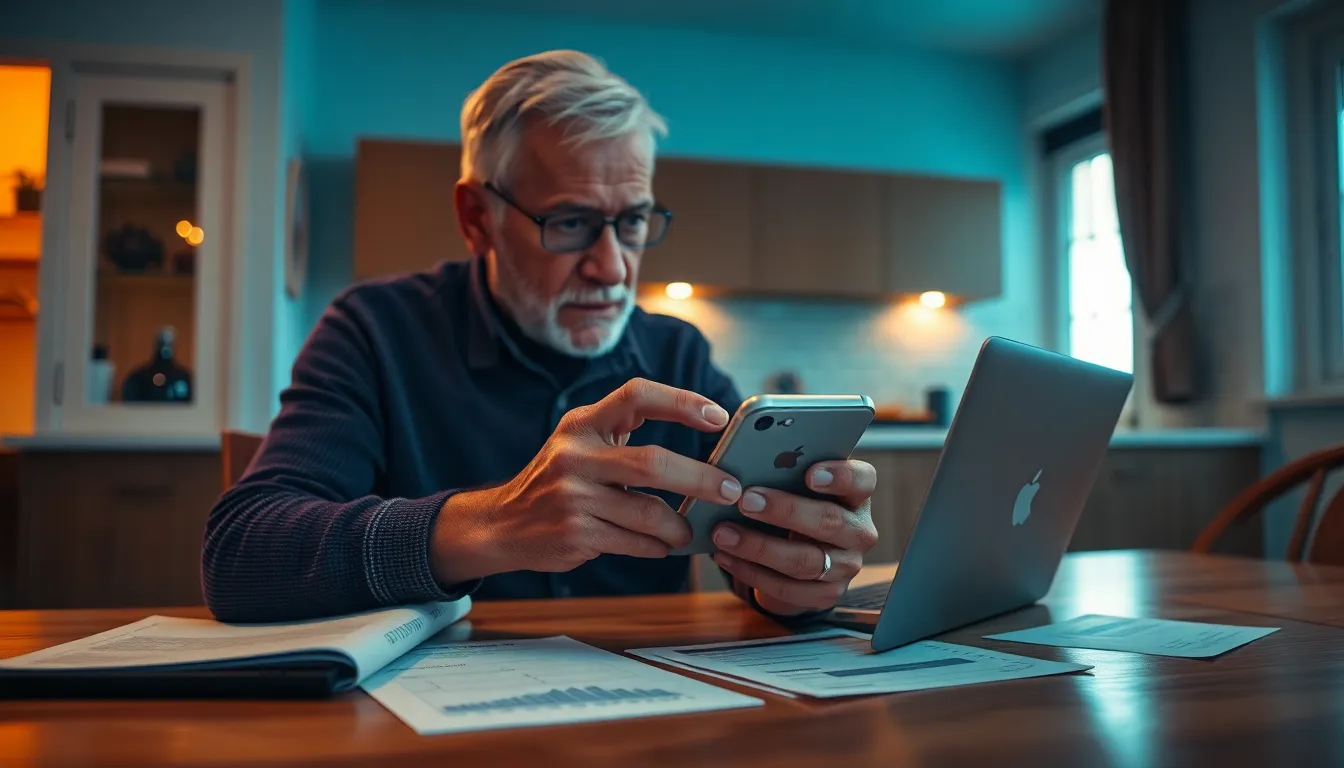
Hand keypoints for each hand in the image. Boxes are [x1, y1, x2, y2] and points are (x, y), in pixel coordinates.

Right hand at [429, 378, 741, 583]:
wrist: (501, 524)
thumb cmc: (558, 481)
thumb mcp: (581, 444)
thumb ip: (626, 439)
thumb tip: (703, 455)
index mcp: (583, 423)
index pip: (637, 395)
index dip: (682, 402)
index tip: (719, 417)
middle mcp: (575, 454)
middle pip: (652, 463)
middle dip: (701, 479)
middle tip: (730, 490)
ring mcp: (572, 495)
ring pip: (649, 513)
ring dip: (679, 526)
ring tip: (689, 531)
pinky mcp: (574, 533)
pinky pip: (634, 542)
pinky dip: (656, 547)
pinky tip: (661, 546)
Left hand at [711, 460, 877, 615]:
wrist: (801, 549)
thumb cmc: (796, 503)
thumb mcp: (796, 485)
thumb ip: (783, 473)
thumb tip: (743, 465)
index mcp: (856, 494)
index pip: (861, 481)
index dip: (840, 476)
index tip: (810, 474)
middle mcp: (859, 531)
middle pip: (828, 521)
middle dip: (784, 511)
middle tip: (746, 501)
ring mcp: (847, 566)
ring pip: (805, 561)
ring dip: (759, 547)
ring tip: (724, 533)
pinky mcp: (827, 594)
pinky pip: (788, 588)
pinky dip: (752, 573)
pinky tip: (725, 557)